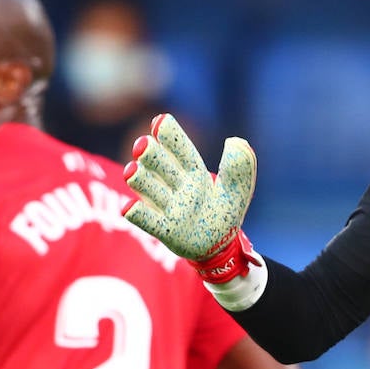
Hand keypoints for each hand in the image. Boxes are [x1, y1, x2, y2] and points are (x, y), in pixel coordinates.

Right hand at [122, 114, 259, 284]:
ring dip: (141, 180)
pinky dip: (138, 215)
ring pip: (149, 188)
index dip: (171, 135)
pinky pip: (148, 221)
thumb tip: (235, 141)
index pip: (181, 150)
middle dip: (150, 155)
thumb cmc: (224, 211)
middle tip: (143, 146)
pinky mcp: (164, 229)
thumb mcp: (238, 189)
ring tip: (133, 172)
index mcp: (195, 172)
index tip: (160, 120)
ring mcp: (168, 206)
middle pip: (160, 166)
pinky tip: (129, 208)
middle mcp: (177, 185)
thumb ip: (240, 166)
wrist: (219, 247)